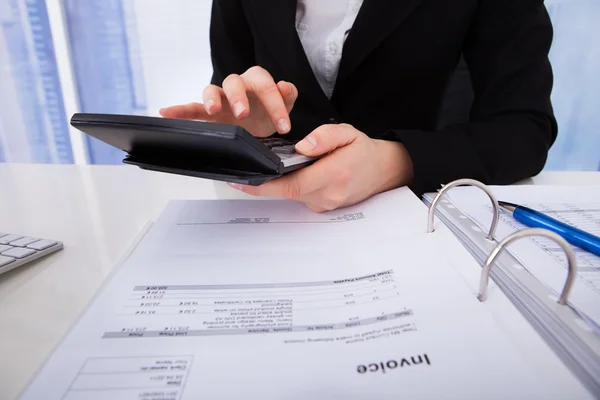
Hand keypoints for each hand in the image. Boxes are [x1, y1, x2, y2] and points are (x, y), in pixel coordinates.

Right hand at [159, 66, 297, 136]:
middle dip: (238, 97)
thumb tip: (285, 87)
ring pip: (212, 90)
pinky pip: (192, 108)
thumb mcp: (285, 107)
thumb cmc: (269, 112)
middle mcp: (238, 85)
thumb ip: (288, 96)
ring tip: (213, 111)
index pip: (266, 86)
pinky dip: (179, 110)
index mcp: (258, 81)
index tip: (284, 126)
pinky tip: (165, 112)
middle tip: (243, 114)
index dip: (276, 105)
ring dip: (212, 99)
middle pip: (234, 82)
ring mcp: (221, 98)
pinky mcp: (208, 112)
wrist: (259, 126)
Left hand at [227, 124, 414, 211]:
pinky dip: (289, 187)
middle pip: (287, 192)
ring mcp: (326, 204)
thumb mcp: (348, 133)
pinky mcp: (323, 207)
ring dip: (277, 184)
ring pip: (292, 195)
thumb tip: (302, 147)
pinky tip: (284, 175)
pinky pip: (300, 197)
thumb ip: (325, 136)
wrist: (384, 171)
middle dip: (263, 184)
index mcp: (334, 174)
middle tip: (240, 174)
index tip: (242, 182)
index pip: (292, 184)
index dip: (264, 186)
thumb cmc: (364, 151)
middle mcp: (329, 194)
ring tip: (261, 169)